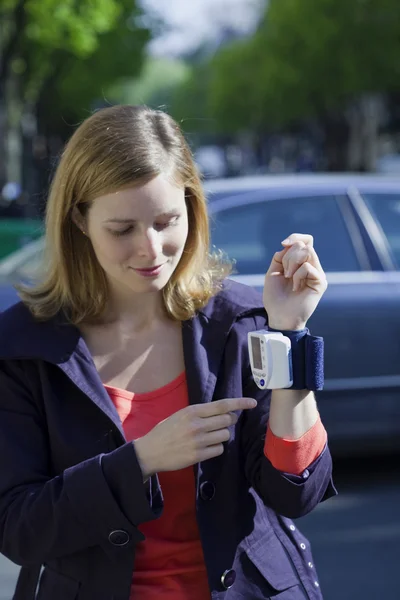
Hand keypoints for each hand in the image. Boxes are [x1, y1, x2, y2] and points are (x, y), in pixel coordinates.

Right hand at [133, 397, 256, 477]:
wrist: (150, 451)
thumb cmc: (165, 431)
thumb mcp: (180, 415)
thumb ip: (199, 413)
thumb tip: (223, 412)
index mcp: (192, 411)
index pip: (222, 405)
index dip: (239, 403)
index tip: (252, 403)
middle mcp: (197, 424)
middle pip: (227, 420)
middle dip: (229, 421)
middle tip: (222, 423)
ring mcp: (199, 441)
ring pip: (225, 435)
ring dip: (222, 436)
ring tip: (209, 437)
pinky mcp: (199, 455)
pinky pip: (219, 449)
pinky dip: (216, 448)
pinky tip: (205, 448)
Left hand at [263, 233, 327, 330]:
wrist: (279, 316)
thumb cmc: (275, 297)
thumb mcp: (273, 272)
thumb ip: (280, 257)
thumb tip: (288, 245)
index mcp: (301, 263)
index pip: (305, 241)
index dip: (295, 237)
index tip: (283, 244)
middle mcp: (311, 266)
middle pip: (304, 244)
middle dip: (289, 255)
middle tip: (285, 272)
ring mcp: (317, 274)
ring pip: (308, 251)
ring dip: (292, 262)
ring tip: (288, 277)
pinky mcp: (320, 282)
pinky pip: (308, 267)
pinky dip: (297, 275)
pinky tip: (295, 287)